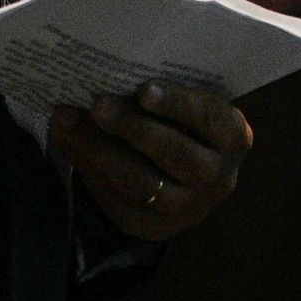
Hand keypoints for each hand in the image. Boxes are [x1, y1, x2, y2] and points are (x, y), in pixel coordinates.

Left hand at [51, 81, 251, 241]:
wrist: (186, 176)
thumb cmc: (184, 122)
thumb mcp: (189, 105)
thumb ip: (162, 93)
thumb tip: (112, 72)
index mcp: (234, 138)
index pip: (208, 118)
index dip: (176, 103)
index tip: (143, 89)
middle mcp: (218, 179)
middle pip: (172, 153)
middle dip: (129, 127)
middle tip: (96, 104)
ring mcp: (188, 210)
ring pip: (139, 182)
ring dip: (98, 149)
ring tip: (66, 121)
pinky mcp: (155, 228)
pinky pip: (118, 201)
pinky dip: (89, 171)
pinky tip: (70, 145)